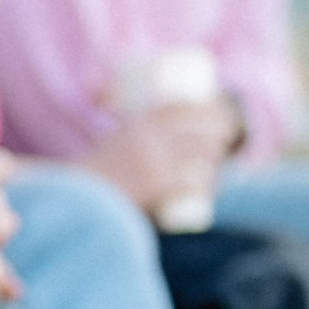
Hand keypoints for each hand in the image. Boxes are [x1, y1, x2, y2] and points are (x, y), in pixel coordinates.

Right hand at [86, 95, 238, 217]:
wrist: (79, 199)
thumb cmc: (95, 175)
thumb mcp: (115, 144)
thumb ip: (136, 138)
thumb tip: (156, 136)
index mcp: (139, 124)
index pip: (182, 108)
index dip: (208, 109)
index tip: (220, 113)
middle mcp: (151, 140)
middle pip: (201, 130)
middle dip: (223, 132)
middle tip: (228, 139)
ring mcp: (157, 164)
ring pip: (202, 157)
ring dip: (217, 160)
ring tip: (220, 164)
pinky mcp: (159, 189)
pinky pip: (194, 184)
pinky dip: (206, 187)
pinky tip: (212, 189)